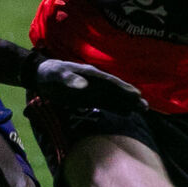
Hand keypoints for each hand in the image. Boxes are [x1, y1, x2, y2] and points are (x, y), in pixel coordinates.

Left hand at [20, 50, 144, 112]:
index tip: (136, 94)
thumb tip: (84, 86)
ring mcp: (94, 90)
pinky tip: (127, 113)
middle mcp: (96, 82)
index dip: (124, 88)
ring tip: (142, 110)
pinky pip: (106, 103)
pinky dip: (117, 108)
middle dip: (131, 97)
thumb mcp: (58, 75)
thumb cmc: (50, 73)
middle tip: (145, 106)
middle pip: (117, 90)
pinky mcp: (89, 98)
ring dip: (127, 103)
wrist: (42, 76)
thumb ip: (70, 79)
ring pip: (115, 98)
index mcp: (91, 74)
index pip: (111, 82)